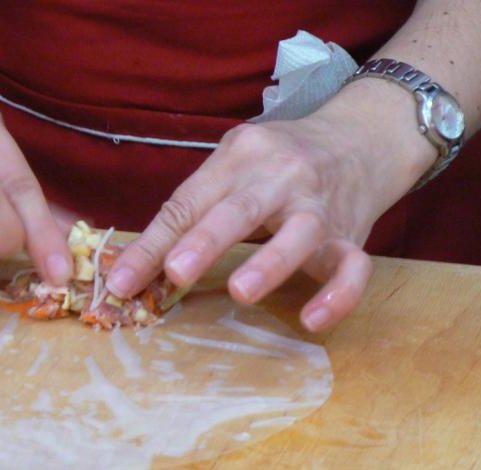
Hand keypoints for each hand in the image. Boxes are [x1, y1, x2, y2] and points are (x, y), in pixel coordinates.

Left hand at [106, 81, 434, 331]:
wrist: (360, 138)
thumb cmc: (278, 161)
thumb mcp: (232, 166)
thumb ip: (190, 210)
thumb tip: (134, 264)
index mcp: (240, 158)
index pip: (189, 203)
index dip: (152, 244)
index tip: (120, 280)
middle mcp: (280, 178)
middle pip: (241, 210)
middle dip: (206, 241)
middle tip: (175, 272)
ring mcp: (319, 207)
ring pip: (301, 233)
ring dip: (269, 263)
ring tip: (240, 293)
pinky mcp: (351, 236)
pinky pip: (353, 268)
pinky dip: (338, 295)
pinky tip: (312, 321)